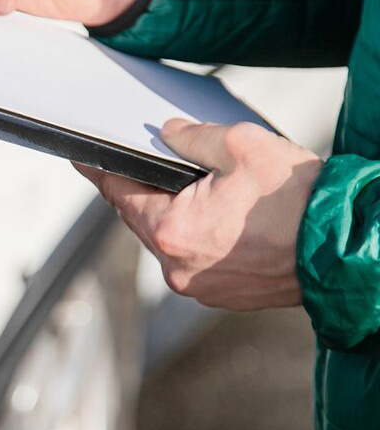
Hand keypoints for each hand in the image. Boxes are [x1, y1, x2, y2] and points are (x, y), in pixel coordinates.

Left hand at [76, 120, 323, 310]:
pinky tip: (221, 218)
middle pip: (143, 219)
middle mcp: (178, 268)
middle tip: (146, 166)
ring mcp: (200, 287)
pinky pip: (196, 259)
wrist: (344, 250)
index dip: (101, 173)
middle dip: (144, 191)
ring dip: (176, 215)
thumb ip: (193, 138)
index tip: (84, 161)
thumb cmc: (299, 203)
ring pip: (171, 241)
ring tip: (199, 190)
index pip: (120, 194)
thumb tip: (168, 135)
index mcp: (172, 231)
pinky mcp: (222, 294)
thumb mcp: (242, 147)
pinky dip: (199, 237)